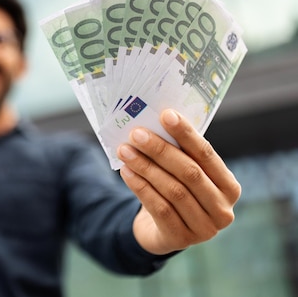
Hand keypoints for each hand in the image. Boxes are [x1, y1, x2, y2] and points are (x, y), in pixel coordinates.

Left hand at [117, 109, 240, 254]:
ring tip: (125, 151)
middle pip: (189, 173)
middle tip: (136, 133)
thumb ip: (179, 153)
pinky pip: (159, 208)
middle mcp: (223, 209)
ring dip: (145, 167)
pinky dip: (140, 187)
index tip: (165, 114)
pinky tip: (126, 172)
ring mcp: (205, 228)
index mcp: (229, 186)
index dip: (186, 134)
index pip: (207, 155)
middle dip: (160, 150)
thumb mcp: (183, 174)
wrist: (162, 231)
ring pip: (172, 190)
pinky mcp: (181, 239)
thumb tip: (153, 121)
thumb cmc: (176, 191)